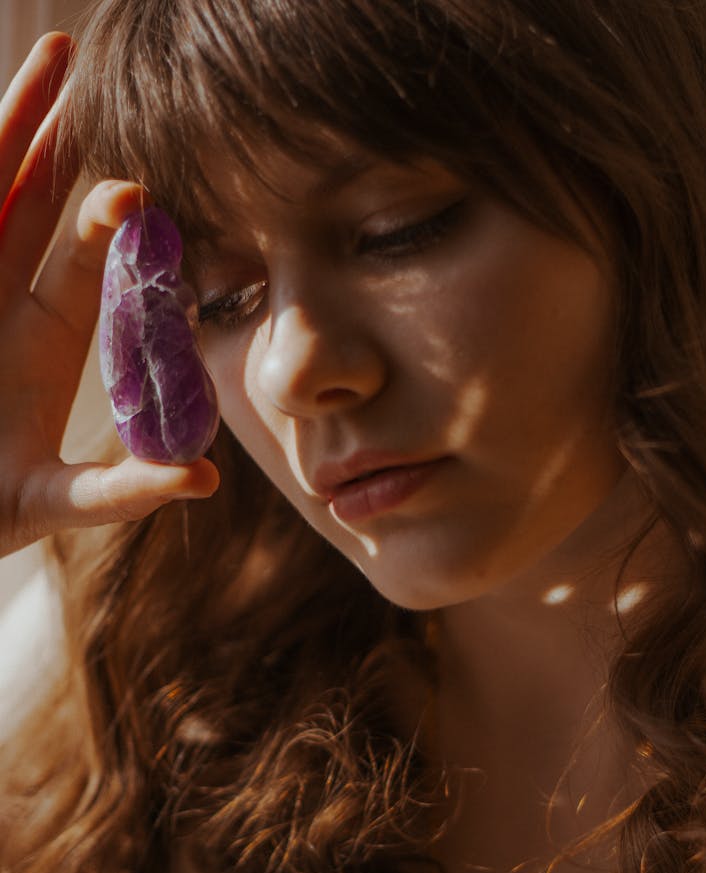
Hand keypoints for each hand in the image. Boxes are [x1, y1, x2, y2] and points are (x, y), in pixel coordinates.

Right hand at [0, 34, 219, 558]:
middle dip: (53, 134)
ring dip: (7, 128)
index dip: (107, 218)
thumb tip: (205, 478)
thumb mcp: (56, 501)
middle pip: (27, 201)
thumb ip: (122, 491)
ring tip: (46, 57)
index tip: (139, 191)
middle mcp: (1, 305)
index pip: (80, 258)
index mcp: (46, 340)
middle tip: (82, 61)